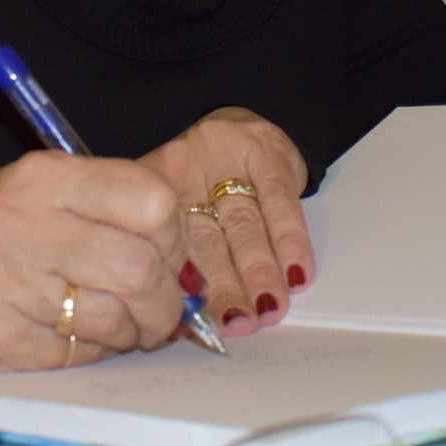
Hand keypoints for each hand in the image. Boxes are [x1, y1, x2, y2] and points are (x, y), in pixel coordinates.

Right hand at [0, 151, 192, 368]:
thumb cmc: (4, 229)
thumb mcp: (49, 191)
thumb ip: (115, 211)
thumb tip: (189, 267)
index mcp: (46, 178)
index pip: (150, 201)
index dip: (175, 239)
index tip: (169, 257)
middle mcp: (23, 226)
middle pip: (140, 270)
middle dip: (165, 301)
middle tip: (160, 310)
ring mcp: (6, 285)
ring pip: (115, 321)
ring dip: (130, 332)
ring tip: (114, 323)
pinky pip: (80, 356)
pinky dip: (93, 352)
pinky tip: (74, 335)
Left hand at [138, 108, 312, 335]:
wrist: (235, 120)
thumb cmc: (198, 179)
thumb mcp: (170, 205)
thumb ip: (172, 259)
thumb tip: (180, 325)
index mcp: (149, 193)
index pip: (164, 245)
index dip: (180, 288)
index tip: (191, 326)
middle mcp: (183, 172)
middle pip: (204, 238)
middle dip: (223, 286)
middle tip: (236, 323)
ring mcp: (225, 160)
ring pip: (243, 224)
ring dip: (259, 272)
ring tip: (269, 309)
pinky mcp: (265, 152)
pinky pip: (279, 201)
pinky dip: (290, 241)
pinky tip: (296, 272)